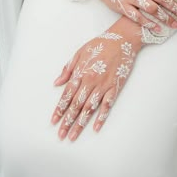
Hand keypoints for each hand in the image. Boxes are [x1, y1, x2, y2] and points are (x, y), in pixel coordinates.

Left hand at [51, 16, 141, 140]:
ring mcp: (103, 86)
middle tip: (61, 135)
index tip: (54, 121)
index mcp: (81, 73)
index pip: (67, 95)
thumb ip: (68, 69)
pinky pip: (107, 105)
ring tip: (73, 136)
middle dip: (67, 121)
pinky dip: (101, 117)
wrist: (122, 40)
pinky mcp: (115, 87)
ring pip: (89, 108)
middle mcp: (91, 81)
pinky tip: (95, 127)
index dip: (59, 109)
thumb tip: (57, 83)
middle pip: (76, 105)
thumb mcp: (80, 52)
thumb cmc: (100, 44)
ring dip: (81, 123)